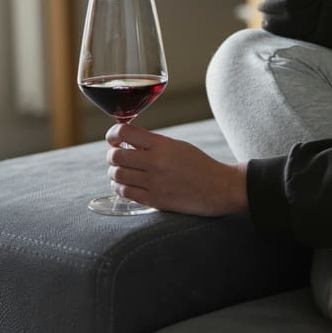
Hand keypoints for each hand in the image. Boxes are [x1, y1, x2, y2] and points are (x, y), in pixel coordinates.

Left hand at [105, 124, 248, 216]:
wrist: (219, 188)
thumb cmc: (198, 164)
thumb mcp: (176, 146)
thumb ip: (152, 143)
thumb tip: (125, 142)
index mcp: (162, 144)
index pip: (124, 132)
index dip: (113, 134)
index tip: (114, 138)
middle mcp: (156, 162)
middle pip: (115, 156)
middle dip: (112, 155)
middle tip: (118, 157)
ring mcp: (154, 183)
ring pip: (117, 175)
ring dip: (115, 172)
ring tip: (122, 172)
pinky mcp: (155, 200)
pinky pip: (125, 193)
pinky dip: (120, 187)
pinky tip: (126, 185)